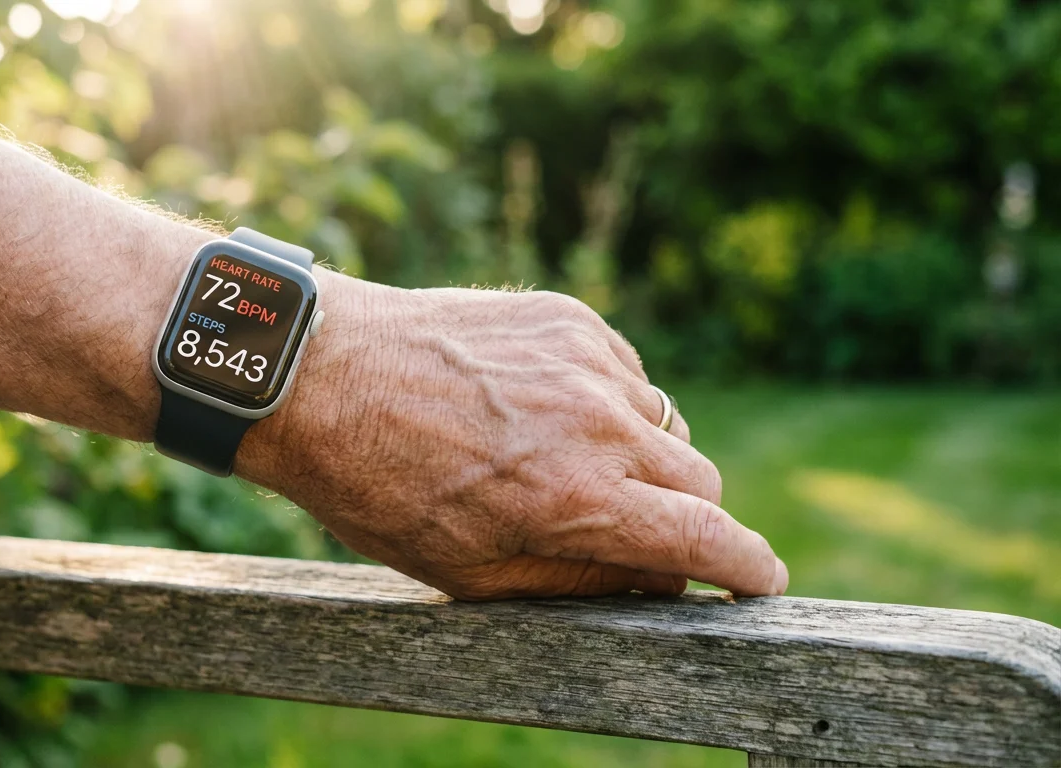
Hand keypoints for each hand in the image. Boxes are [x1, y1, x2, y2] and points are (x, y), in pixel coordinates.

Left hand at [240, 274, 787, 599]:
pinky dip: (605, 400)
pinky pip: (625, 372)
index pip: (706, 540)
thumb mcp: (470, 570)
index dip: (745, 568)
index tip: (761, 578)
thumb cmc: (379, 485)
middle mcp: (600, 426)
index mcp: (579, 501)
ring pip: (664, 423)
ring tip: (560, 460)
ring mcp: (588, 362)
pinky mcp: (569, 317)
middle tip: (636, 527)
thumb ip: (579, 579)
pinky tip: (541, 408)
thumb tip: (658, 578)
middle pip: (701, 481)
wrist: (321, 374)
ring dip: (638, 454)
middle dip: (686, 517)